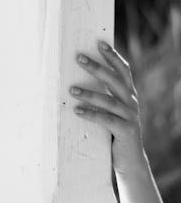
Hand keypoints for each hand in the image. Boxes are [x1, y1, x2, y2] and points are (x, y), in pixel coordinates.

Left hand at [70, 40, 147, 175]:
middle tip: (79, 58)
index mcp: (129, 94)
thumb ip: (104, 97)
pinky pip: (106, 120)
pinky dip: (91, 114)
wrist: (130, 160)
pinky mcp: (125, 130)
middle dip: (96, 67)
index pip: (122, 70)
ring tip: (71, 89)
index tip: (99, 43)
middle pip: (114, 80)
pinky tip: (77, 111)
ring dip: (89, 93)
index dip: (112, 56)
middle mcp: (132, 102)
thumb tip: (77, 82)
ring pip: (109, 100)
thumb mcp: (112, 112)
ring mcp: (130, 116)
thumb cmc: (115, 132)